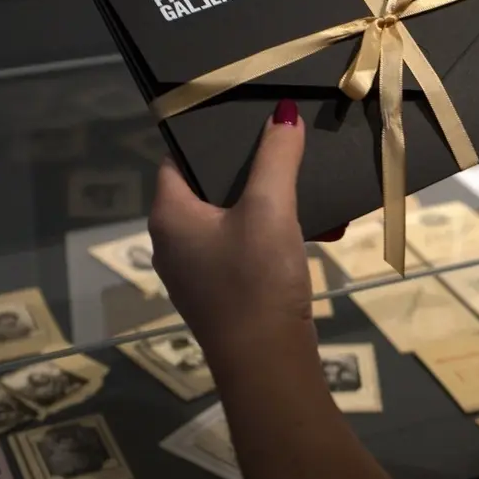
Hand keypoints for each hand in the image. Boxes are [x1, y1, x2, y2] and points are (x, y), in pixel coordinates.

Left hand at [148, 98, 315, 354]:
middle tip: (283, 146)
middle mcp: (173, 243)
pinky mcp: (223, 294)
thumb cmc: (256, 279)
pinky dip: (273, 236)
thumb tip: (283, 114)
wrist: (267, 365)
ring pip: (232, 220)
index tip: (244, 119)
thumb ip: (276, 157)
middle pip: (207, 190)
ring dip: (269, 205)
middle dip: (249, 171)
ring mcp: (196, 273)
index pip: (176, 160)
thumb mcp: (270, 208)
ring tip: (304, 188)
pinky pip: (245, 249)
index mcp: (169, 216)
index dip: (208, 138)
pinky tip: (310, 232)